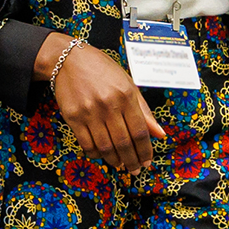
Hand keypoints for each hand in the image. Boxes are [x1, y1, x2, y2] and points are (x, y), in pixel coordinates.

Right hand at [37, 33, 165, 173]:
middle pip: (124, 143)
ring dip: (115, 161)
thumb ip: (143, 110)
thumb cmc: (101, 69)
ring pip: (106, 147)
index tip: (147, 161)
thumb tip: (159, 134)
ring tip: (120, 165)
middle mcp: (108, 104)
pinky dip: (96, 154)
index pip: (139, 131)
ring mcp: (89, 111)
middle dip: (132, 161)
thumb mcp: (127, 83)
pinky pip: (87, 144)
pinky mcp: (73, 117)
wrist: (68, 59)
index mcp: (125, 95)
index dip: (145, 151)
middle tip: (135, 169)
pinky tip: (102, 155)